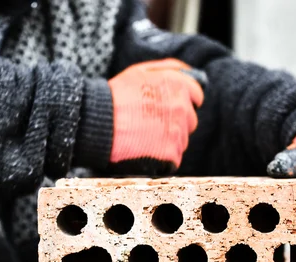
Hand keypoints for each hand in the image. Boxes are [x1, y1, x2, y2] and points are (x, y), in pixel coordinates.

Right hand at [108, 59, 203, 174]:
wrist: (98, 123)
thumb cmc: (116, 96)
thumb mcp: (141, 71)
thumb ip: (170, 68)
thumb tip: (191, 73)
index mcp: (178, 86)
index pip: (196, 96)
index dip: (183, 102)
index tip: (168, 108)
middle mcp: (183, 108)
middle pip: (190, 120)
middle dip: (175, 122)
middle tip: (151, 123)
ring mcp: (178, 132)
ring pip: (182, 140)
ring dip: (168, 140)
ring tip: (144, 136)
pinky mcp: (171, 154)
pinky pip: (174, 158)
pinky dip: (163, 157)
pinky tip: (146, 150)